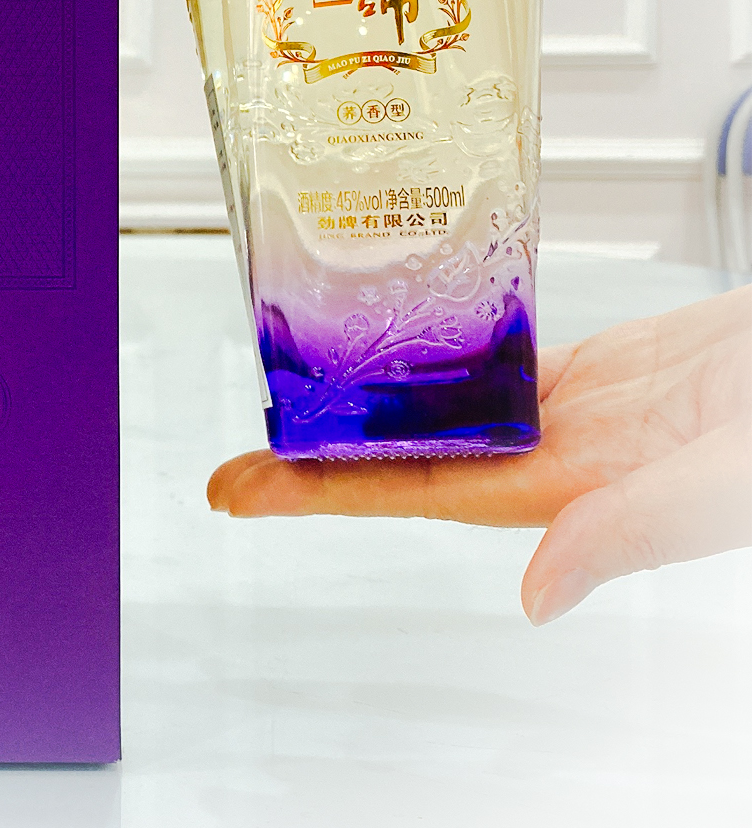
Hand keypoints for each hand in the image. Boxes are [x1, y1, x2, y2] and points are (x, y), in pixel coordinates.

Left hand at [206, 286, 751, 622]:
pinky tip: (418, 353)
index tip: (247, 493)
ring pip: (457, 412)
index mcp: (581, 489)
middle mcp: (568, 455)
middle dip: (326, 462)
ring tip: (312, 407)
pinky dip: (455, 360)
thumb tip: (537, 591)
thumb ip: (637, 530)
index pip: (419, 494)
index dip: (326, 494)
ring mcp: (588, 411)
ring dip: (381, 411)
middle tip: (243, 460)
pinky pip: (512, 366)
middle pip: (418, 458)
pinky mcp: (616, 367)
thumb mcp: (729, 482)